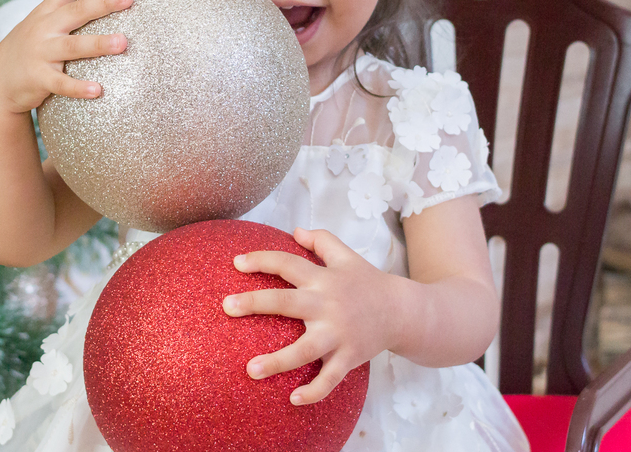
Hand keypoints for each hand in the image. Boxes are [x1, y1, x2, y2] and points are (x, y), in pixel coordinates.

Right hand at [0, 0, 131, 114]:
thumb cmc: (28, 51)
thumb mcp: (39, 26)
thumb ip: (64, 15)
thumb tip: (103, 2)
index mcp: (45, 13)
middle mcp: (42, 29)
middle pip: (75, 11)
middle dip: (103, 3)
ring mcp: (39, 53)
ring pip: (72, 46)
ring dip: (99, 44)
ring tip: (123, 42)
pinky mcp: (37, 78)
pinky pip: (61, 83)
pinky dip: (78, 87)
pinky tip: (98, 90)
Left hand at [222, 227, 402, 404]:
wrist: (404, 311)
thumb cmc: (368, 282)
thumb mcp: (347, 256)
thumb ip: (321, 241)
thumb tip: (295, 230)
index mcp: (323, 279)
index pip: (287, 264)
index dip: (262, 260)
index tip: (236, 262)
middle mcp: (328, 305)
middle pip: (287, 302)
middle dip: (255, 303)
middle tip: (226, 306)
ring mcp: (338, 334)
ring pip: (304, 350)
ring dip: (277, 361)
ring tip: (250, 370)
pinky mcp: (349, 357)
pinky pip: (330, 378)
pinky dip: (314, 391)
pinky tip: (293, 399)